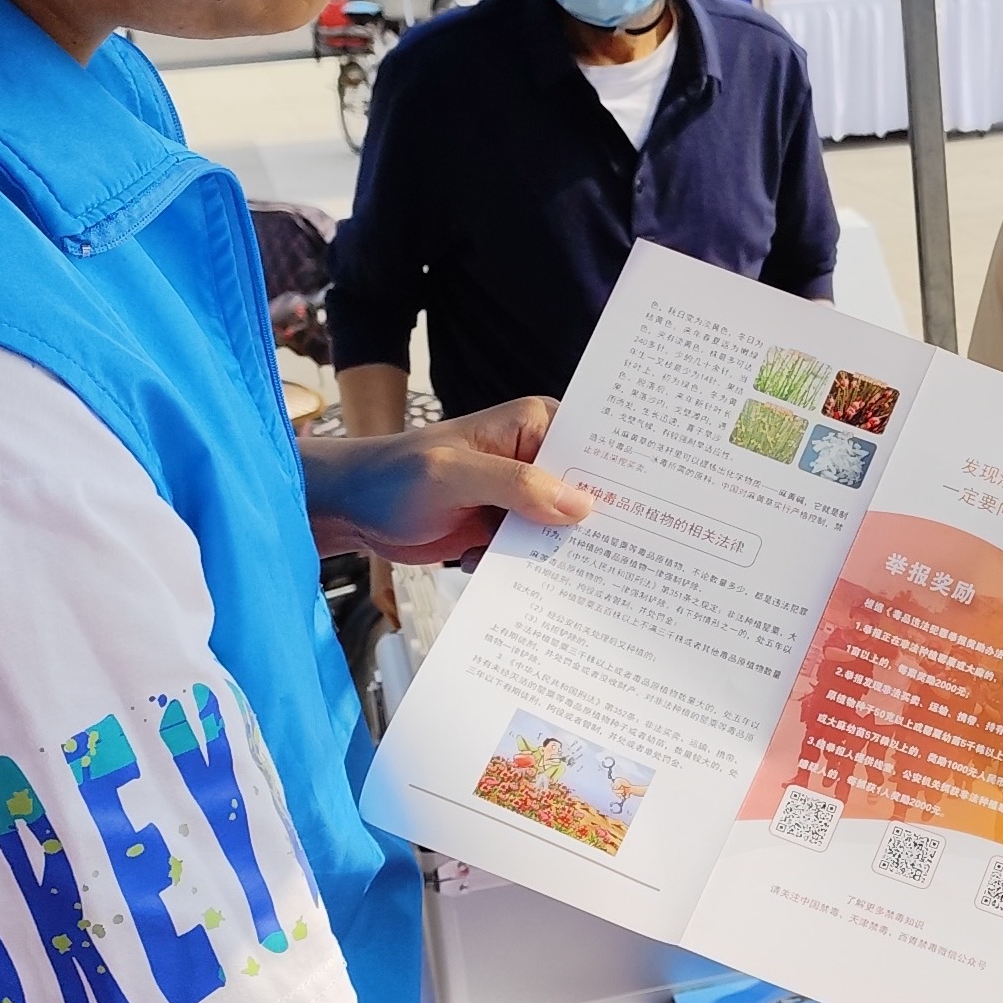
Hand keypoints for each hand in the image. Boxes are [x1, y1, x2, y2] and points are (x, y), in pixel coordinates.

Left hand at [303, 394, 592, 563]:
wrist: (352, 509)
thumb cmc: (392, 477)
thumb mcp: (452, 475)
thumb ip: (514, 485)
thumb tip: (580, 505)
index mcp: (533, 425)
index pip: (593, 447)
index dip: (620, 478)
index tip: (650, 512)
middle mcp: (536, 458)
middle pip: (587, 492)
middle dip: (595, 524)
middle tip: (615, 559)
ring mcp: (523, 496)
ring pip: (565, 528)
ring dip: (560, 552)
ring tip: (561, 576)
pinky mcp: (507, 527)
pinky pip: (537, 550)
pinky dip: (531, 568)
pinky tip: (513, 578)